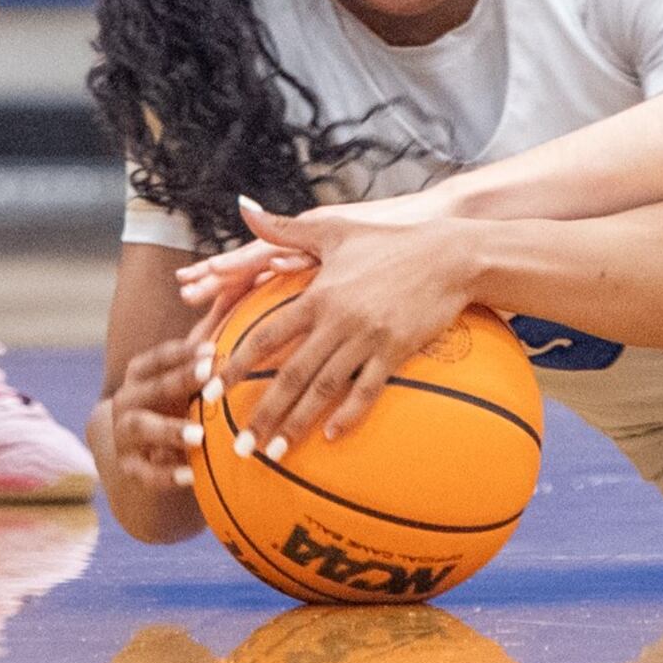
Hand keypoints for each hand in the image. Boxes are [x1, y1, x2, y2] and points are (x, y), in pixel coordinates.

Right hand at [95, 334, 206, 500]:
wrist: (155, 452)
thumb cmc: (183, 397)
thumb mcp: (194, 368)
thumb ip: (212, 330)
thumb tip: (242, 279)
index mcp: (140, 373)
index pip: (157, 357)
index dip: (183, 352)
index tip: (212, 349)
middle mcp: (127, 400)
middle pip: (149, 387)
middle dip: (178, 380)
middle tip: (210, 376)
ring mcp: (124, 435)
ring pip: (140, 428)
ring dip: (168, 429)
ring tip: (199, 434)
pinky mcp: (131, 469)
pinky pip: (145, 474)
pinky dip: (167, 476)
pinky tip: (192, 476)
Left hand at [194, 198, 476, 455]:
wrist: (449, 254)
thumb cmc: (389, 240)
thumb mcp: (334, 229)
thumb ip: (284, 228)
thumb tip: (242, 208)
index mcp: (317, 294)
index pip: (266, 335)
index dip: (236, 365)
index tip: (212, 391)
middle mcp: (338, 320)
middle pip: (291, 374)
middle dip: (262, 413)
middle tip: (240, 446)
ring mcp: (368, 338)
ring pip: (324, 388)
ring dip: (296, 424)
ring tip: (274, 454)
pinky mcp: (397, 351)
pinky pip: (368, 390)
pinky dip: (348, 415)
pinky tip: (330, 436)